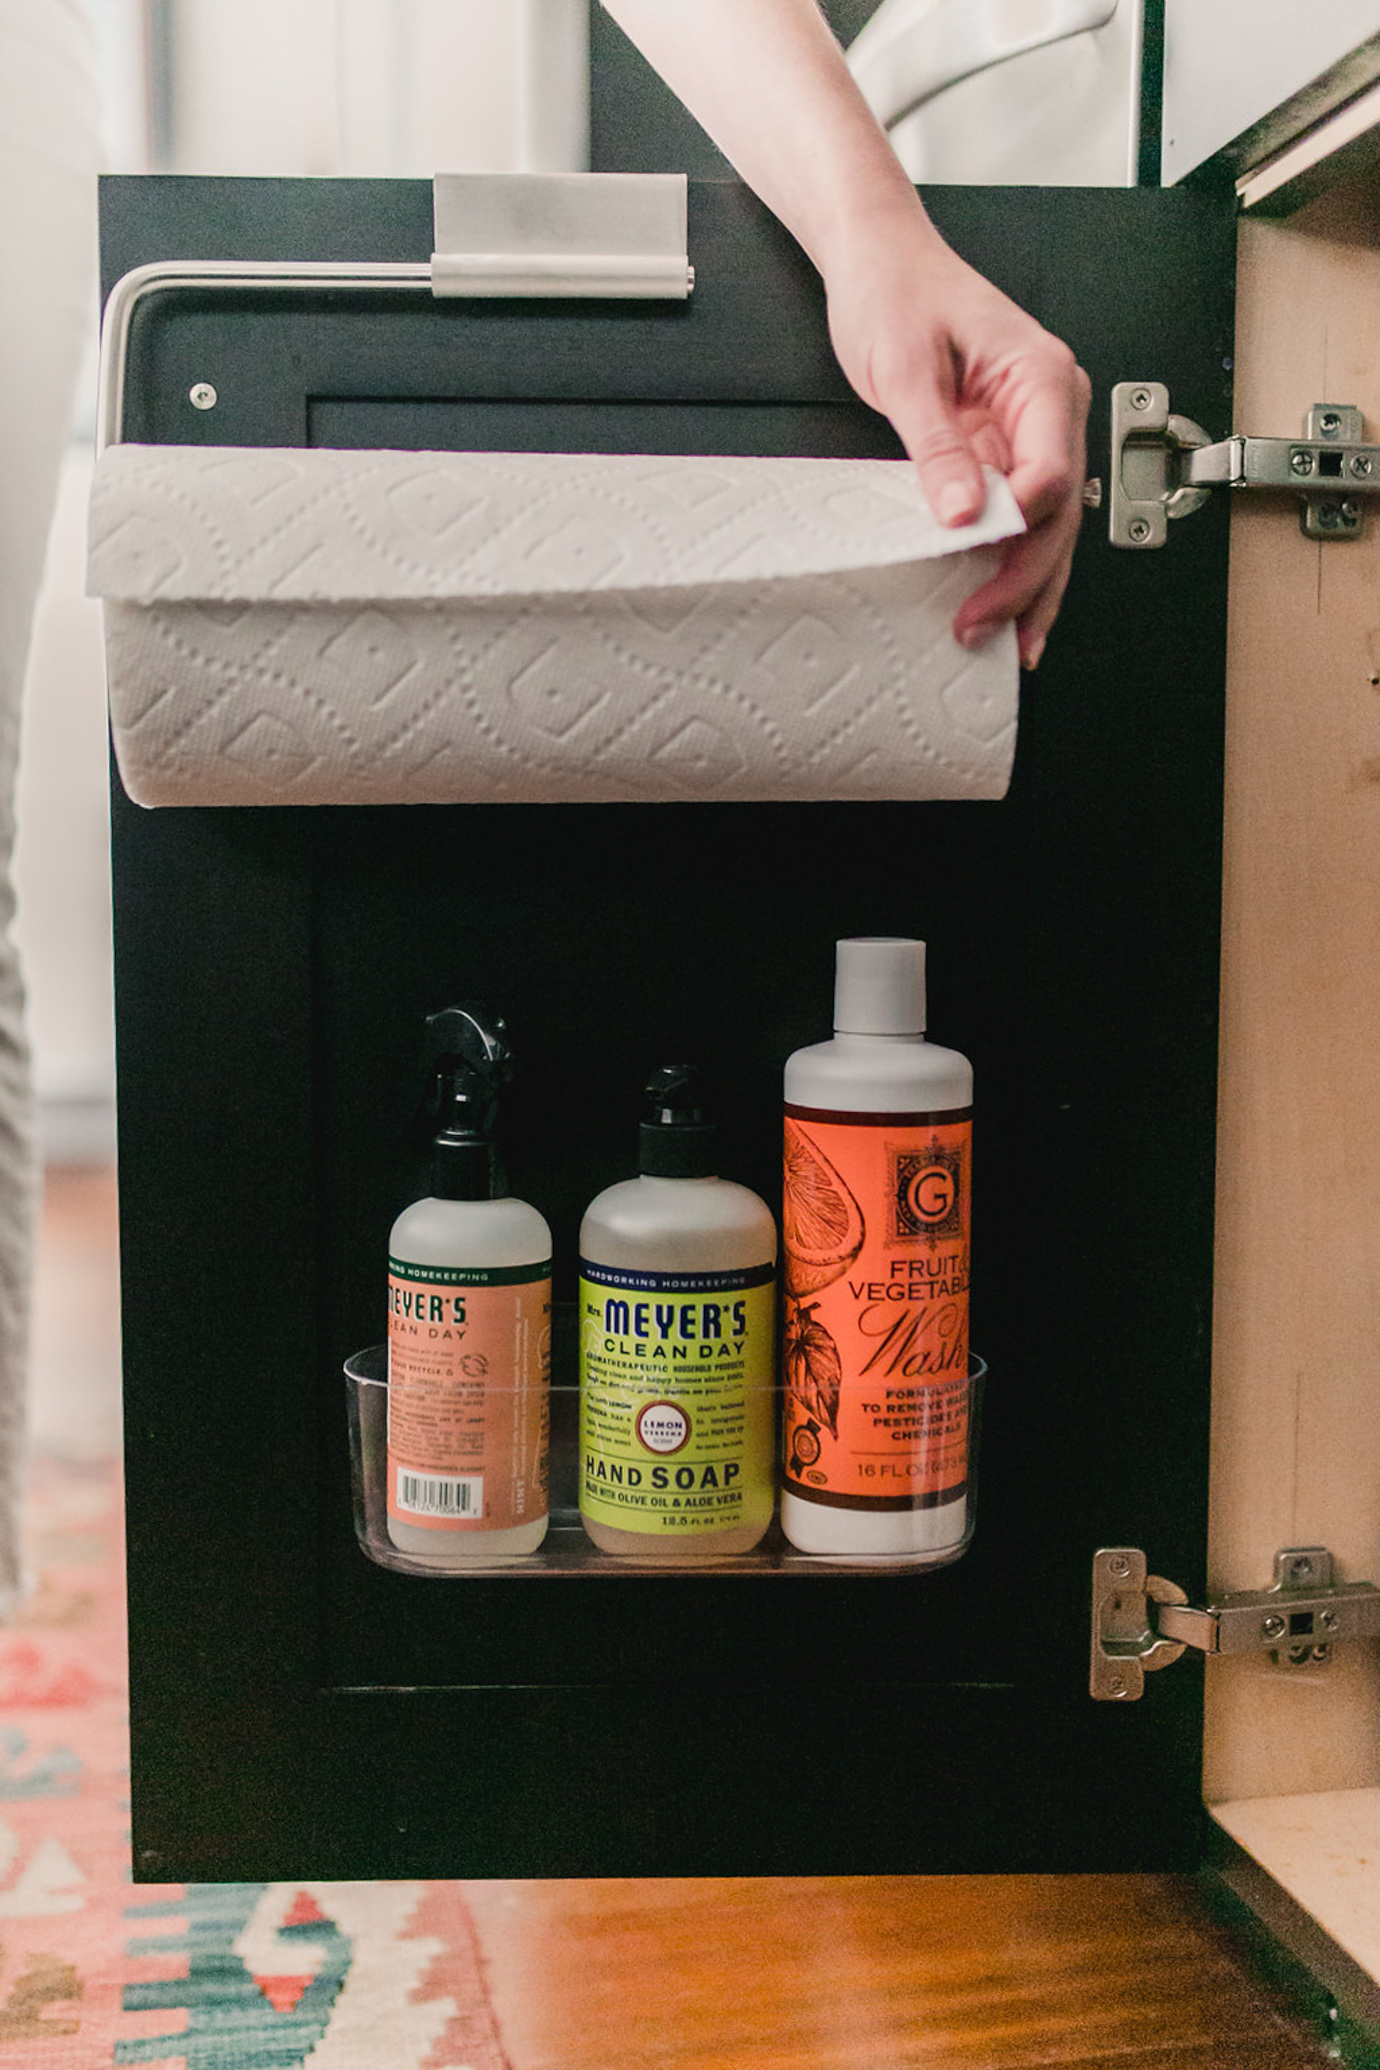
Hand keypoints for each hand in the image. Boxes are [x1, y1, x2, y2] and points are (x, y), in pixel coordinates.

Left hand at [822, 207, 1090, 669]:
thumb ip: (937, 446)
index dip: (1017, 532)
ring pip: (1049, 524)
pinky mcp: (1005, 446)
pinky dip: (1010, 559)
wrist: (878, 260)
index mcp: (1042, 377)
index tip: (977, 571)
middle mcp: (1050, 406)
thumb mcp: (906, 370)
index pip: (1050, 475)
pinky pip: (1018, 512)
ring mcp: (1032, 429)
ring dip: (1030, 585)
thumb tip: (963, 513)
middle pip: (1058, 513)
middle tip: (985, 629)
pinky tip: (1004, 603)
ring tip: (1012, 643)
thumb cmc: (895, 292)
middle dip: (1025, 579)